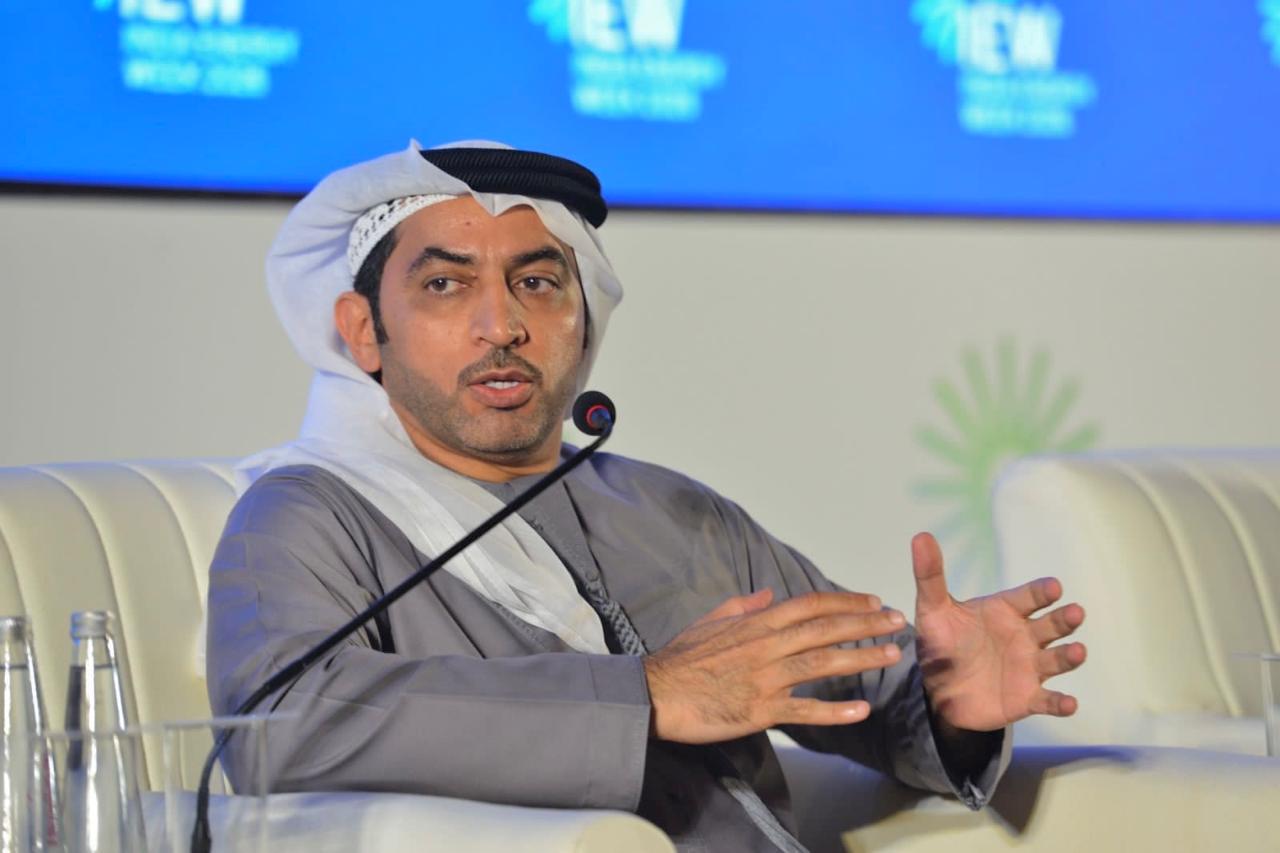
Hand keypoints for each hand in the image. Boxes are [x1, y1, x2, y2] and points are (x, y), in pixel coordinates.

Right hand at [643, 589, 905, 743]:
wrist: (654, 695)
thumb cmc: (679, 660)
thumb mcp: (709, 622)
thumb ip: (742, 606)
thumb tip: (767, 593)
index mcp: (754, 623)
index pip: (808, 605)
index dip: (843, 601)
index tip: (871, 600)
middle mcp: (765, 646)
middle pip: (824, 629)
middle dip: (864, 623)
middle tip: (896, 620)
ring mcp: (764, 679)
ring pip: (821, 664)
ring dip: (860, 657)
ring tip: (890, 654)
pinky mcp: (760, 711)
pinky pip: (804, 711)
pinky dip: (834, 711)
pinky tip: (861, 709)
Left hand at [911, 532, 1086, 731]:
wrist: (938, 687)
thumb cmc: (942, 641)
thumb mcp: (932, 609)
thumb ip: (930, 575)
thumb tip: (921, 536)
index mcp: (1006, 611)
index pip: (1029, 597)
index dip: (1042, 592)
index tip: (1053, 587)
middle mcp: (1024, 635)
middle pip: (1051, 625)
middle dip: (1064, 619)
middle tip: (1075, 613)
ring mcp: (1029, 666)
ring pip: (1056, 659)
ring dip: (1069, 656)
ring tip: (1079, 651)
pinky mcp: (1027, 697)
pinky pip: (1048, 700)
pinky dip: (1060, 703)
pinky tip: (1070, 704)